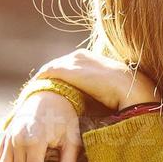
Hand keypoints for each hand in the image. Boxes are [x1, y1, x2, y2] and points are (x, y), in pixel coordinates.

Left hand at [36, 49, 158, 110]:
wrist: (130, 89)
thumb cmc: (125, 94)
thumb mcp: (109, 89)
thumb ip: (97, 91)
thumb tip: (94, 105)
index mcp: (91, 58)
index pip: (68, 66)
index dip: (60, 79)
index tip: (52, 91)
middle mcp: (79, 55)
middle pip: (57, 67)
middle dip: (48, 80)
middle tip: (38, 95)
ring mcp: (72, 61)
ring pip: (50, 70)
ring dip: (42, 82)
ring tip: (32, 96)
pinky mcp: (67, 69)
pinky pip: (47, 74)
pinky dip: (39, 83)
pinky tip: (33, 93)